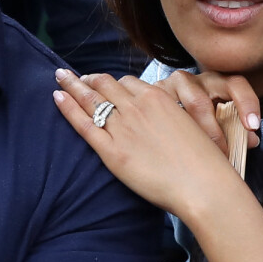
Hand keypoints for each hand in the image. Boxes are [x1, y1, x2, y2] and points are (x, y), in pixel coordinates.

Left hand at [53, 69, 251, 218]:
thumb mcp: (191, 126)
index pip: (127, 83)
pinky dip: (68, 107)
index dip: (111, 82)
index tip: (102, 82)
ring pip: (91, 99)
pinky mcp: (112, 152)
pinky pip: (84, 123)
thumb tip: (163, 123)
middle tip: (74, 76)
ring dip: (73, 85)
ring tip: (60, 77)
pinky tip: (57, 96)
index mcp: (158, 98)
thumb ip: (171, 118)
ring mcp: (123, 128)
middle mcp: (137, 107)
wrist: (203, 185)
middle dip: (88, 78)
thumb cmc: (205, 162)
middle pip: (105, 85)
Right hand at [152, 70, 260, 152]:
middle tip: (220, 155)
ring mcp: (167, 88)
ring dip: (184, 134)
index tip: (252, 127)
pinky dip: (166, 133)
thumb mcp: (222, 119)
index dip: (246, 103)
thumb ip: (237, 129)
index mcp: (216, 82)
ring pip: (173, 109)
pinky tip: (170, 148)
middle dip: (210, 132)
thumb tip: (251, 142)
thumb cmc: (205, 118)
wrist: (172, 106)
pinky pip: (156, 114)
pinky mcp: (149, 98)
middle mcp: (191, 81)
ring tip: (192, 154)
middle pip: (199, 101)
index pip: (235, 85)